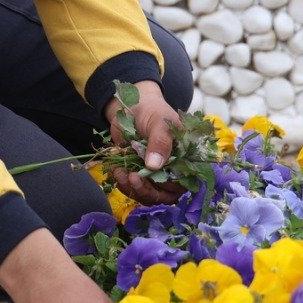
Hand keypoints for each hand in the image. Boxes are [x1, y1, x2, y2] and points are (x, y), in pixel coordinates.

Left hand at [104, 80, 185, 204]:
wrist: (131, 107)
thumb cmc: (153, 112)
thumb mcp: (160, 122)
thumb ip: (160, 141)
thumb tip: (154, 166)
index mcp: (185, 159)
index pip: (183, 183)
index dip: (169, 187)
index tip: (150, 178)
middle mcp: (173, 170)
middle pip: (165, 195)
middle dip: (147, 190)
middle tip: (132, 177)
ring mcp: (155, 174)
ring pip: (148, 195)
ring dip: (133, 189)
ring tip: (121, 173)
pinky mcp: (139, 175)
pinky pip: (134, 189)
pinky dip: (124, 184)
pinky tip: (117, 171)